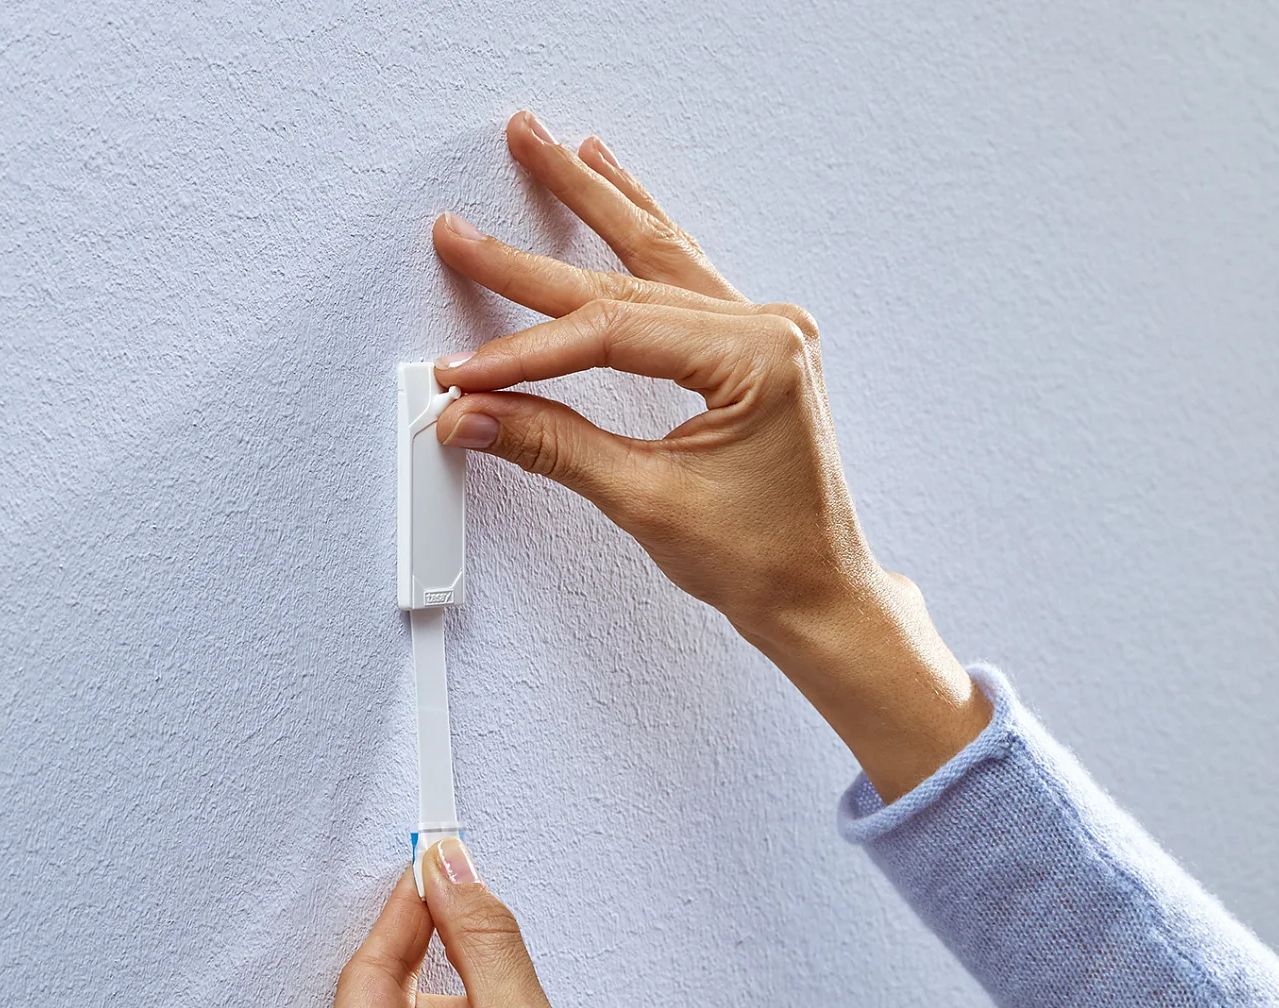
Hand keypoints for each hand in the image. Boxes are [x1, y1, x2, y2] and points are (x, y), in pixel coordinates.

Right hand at [432, 113, 870, 644]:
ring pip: (655, 252)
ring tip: (541, 144)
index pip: (612, 333)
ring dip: (592, 199)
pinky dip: (637, 229)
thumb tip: (478, 413)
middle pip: (625, 277)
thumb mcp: (647, 502)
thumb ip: (554, 447)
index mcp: (757, 358)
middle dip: (532, 258)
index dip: (525, 352)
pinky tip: (610, 179)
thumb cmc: (764, 559)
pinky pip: (681, 271)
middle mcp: (767, 330)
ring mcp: (763, 332)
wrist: (818, 593)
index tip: (467, 372)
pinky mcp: (751, 347)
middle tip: (461, 230)